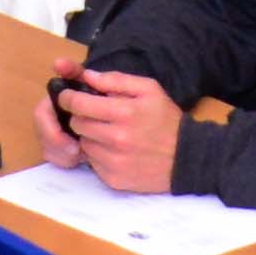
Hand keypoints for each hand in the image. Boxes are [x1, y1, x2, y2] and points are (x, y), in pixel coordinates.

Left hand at [53, 68, 186, 193]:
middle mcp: (116, 138)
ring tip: (108, 133)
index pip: (79, 104)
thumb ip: (116, 80)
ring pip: (83, 144)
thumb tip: (87, 76)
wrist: (186, 158)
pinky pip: (92, 163)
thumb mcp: (149, 90)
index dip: (69, 98)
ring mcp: (114, 161)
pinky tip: (114, 150)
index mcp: (125, 112)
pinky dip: (98, 155)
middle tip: (94, 115)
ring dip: (90, 137)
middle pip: (78, 124)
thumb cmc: (167, 120)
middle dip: (81, 117)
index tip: (69, 97)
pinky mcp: (113, 178)